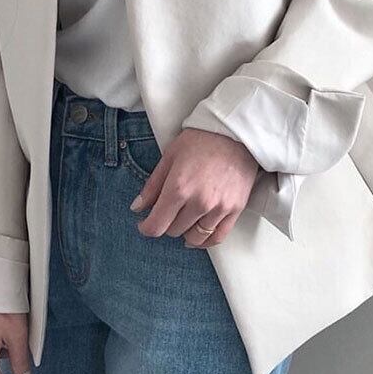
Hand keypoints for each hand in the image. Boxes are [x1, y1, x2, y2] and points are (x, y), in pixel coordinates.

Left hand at [131, 127, 259, 247]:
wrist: (235, 132)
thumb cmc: (201, 140)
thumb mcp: (170, 156)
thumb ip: (152, 186)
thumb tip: (137, 208)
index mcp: (179, 188)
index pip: (157, 226)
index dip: (146, 228)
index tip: (145, 224)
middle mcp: (199, 202)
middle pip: (174, 231)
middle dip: (166, 223)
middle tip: (167, 212)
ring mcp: (219, 208)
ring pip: (195, 237)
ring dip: (185, 232)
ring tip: (183, 221)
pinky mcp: (235, 209)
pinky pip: (218, 236)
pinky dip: (206, 240)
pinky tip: (198, 235)